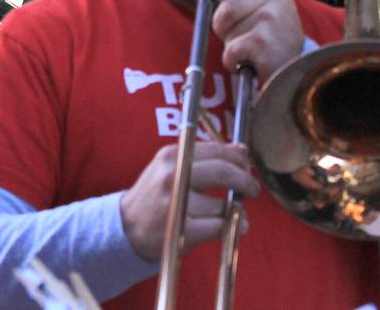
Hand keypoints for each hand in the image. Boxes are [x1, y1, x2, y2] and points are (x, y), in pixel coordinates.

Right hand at [120, 141, 256, 261]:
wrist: (126, 226)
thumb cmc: (156, 195)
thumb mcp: (174, 168)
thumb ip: (206, 157)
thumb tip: (242, 149)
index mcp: (172, 156)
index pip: (216, 151)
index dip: (239, 160)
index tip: (247, 169)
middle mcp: (172, 175)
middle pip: (223, 172)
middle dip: (246, 181)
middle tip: (253, 189)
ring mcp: (176, 203)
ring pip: (223, 205)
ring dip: (236, 211)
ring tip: (234, 214)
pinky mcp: (181, 229)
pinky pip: (220, 226)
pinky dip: (233, 226)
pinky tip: (233, 226)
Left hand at [208, 0, 304, 83]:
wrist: (298, 70)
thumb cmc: (278, 40)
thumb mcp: (272, 9)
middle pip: (225, 8)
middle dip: (224, 27)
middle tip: (241, 37)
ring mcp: (269, 18)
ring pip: (225, 28)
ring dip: (231, 45)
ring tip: (249, 49)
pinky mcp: (261, 40)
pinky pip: (230, 50)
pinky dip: (233, 61)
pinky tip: (250, 62)